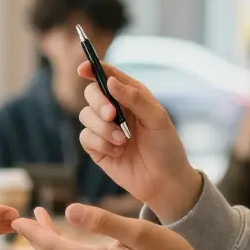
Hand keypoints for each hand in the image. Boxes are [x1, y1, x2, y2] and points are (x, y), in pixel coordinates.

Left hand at [11, 204, 208, 249]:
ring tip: (43, 224)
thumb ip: (102, 221)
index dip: (33, 232)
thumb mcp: (138, 232)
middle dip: (37, 238)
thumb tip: (68, 210)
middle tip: (27, 216)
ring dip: (51, 246)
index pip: (53, 247)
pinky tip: (68, 243)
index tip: (16, 219)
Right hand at [76, 61, 201, 222]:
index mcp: (131, 96)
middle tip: (112, 115)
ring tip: (123, 141)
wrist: (165, 181)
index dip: (93, 68)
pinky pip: (85, 137)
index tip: (83, 69)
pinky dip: (100, 143)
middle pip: (91, 93)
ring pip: (85, 115)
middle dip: (98, 102)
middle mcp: (115, 109)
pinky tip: (117, 152)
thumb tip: (109, 81)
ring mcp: (104, 129)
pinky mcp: (97, 148)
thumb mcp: (158, 118)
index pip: (107, 75)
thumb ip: (135, 98)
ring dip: (103, 128)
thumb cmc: (166, 147)